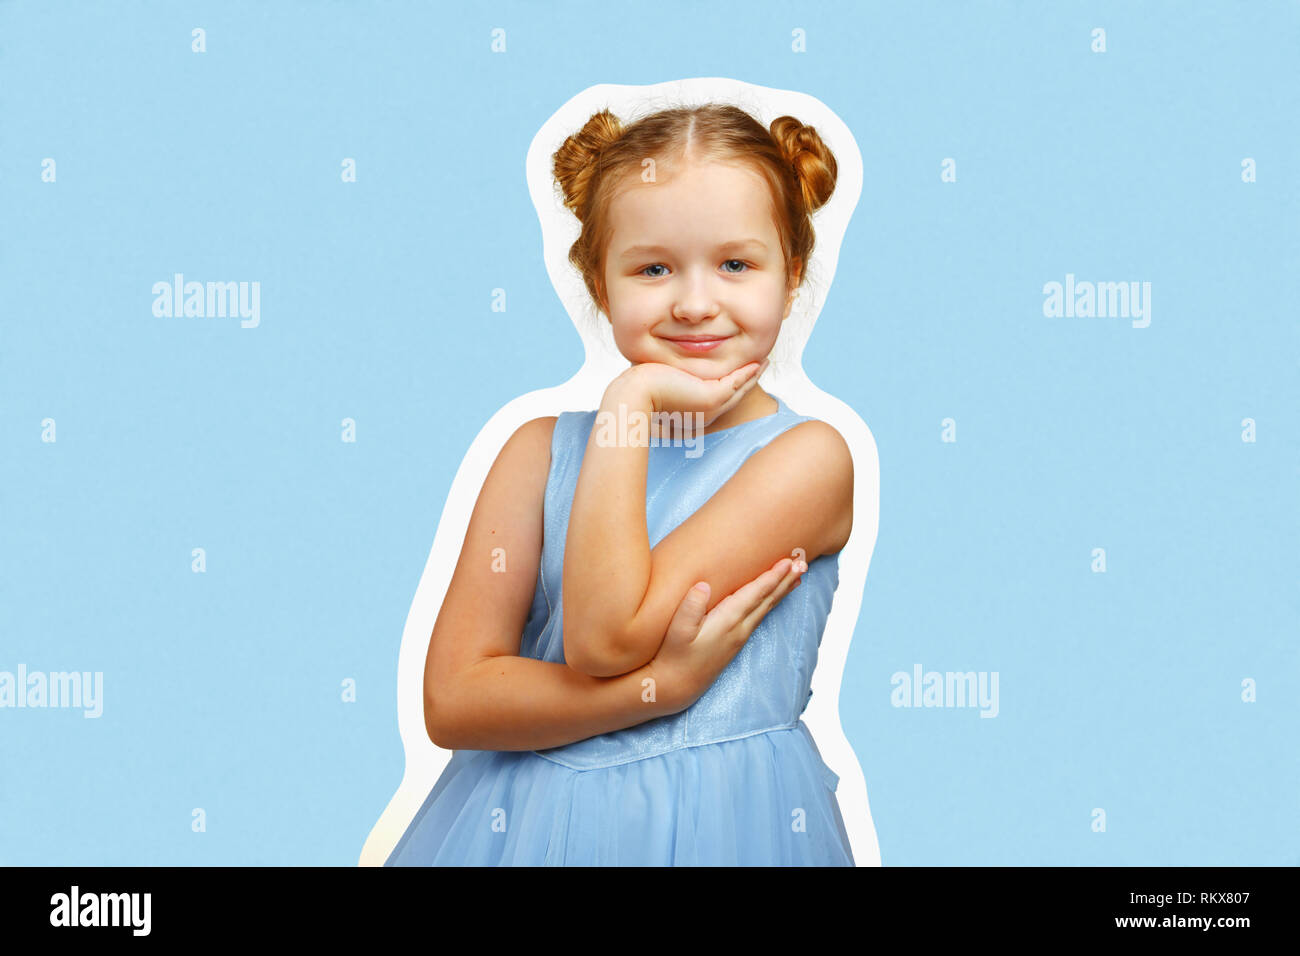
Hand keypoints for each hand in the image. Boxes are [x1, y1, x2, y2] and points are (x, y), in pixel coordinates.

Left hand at [618, 357, 769, 428]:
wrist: (635, 393)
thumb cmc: (641, 386)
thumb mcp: (662, 379)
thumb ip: (671, 374)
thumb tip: (669, 364)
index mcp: (694, 413)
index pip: (719, 397)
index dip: (733, 384)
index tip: (742, 370)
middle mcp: (705, 414)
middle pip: (735, 395)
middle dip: (749, 380)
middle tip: (761, 365)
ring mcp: (711, 408)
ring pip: (739, 390)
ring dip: (753, 375)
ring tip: (763, 362)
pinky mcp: (712, 398)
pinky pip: (737, 383)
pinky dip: (748, 373)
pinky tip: (757, 363)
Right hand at [647, 551, 808, 713]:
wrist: (677, 684)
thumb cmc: (674, 654)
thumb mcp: (676, 630)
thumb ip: (690, 607)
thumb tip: (703, 586)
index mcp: (726, 621)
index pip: (754, 594)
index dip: (772, 577)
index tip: (788, 562)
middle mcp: (738, 628)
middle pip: (767, 600)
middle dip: (785, 581)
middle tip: (803, 563)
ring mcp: (739, 636)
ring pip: (766, 608)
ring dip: (782, 591)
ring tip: (797, 576)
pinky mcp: (736, 641)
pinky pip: (759, 616)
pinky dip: (770, 603)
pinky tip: (774, 598)